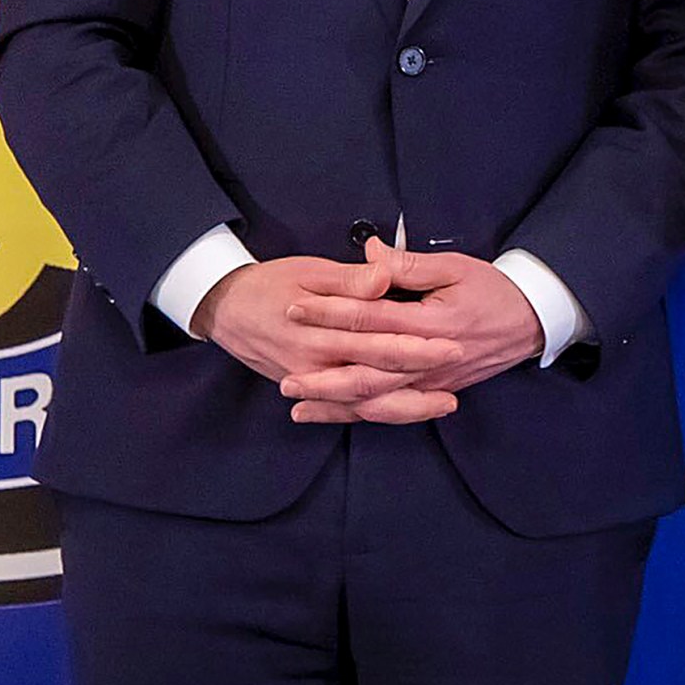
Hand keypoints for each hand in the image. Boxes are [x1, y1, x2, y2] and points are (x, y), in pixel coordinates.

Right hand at [189, 254, 463, 424]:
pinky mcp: (311, 389)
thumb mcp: (308, 271)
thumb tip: (383, 276)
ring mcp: (312, 382)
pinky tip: (410, 412)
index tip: (453, 342)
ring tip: (447, 403)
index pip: (377, 341)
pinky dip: (379, 413)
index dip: (417, 345)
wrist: (224, 309)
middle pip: (376, 378)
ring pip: (365, 404)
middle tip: (461, 374)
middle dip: (421, 378)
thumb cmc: (269, 284)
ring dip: (407, 406)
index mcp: (318, 332)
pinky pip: (349, 410)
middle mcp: (314, 364)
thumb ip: (351, 280)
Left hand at [276, 240, 545, 423]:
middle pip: (369, 372)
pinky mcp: (437, 391)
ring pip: (378, 399)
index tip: (294, 307)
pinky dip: (360, 414)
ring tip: (297, 401)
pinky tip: (332, 414)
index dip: (330, 313)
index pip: (371, 319)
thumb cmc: (495, 289)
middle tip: (283, 376)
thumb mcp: (456, 267)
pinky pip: (394, 409)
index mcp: (434, 323)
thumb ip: (409, 264)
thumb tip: (369, 254)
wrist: (534, 321)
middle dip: (323, 375)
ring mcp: (435, 380)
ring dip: (336, 403)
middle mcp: (431, 359)